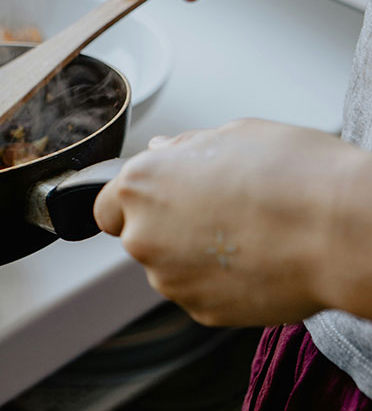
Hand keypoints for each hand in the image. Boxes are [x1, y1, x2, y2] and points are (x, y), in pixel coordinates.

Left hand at [94, 119, 371, 325]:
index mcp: (141, 184)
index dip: (131, 203)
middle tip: (215, 211)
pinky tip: (254, 259)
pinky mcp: (201, 310)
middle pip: (139, 236)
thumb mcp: (233, 134)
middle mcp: (143, 234)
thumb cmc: (291, 173)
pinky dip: (217, 281)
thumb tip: (163, 150)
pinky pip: (198, 292)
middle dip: (166, 226)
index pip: (106, 206)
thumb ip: (184, 147)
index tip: (156, 201)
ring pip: (169, 267)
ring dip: (192, 255)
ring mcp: (170, 278)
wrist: (338, 229)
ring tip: (244, 234)